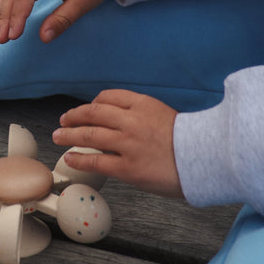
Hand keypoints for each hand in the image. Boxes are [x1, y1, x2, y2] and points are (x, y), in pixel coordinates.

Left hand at [53, 90, 181, 197]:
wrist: (205, 157)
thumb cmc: (191, 140)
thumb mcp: (165, 115)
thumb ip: (143, 116)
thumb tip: (125, 122)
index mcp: (142, 104)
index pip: (108, 97)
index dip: (92, 103)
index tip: (87, 108)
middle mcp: (131, 120)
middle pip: (93, 113)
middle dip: (75, 116)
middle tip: (64, 120)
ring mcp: (128, 143)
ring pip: (89, 135)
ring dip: (69, 135)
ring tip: (58, 136)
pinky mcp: (127, 167)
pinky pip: (96, 161)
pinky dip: (79, 159)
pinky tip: (70, 158)